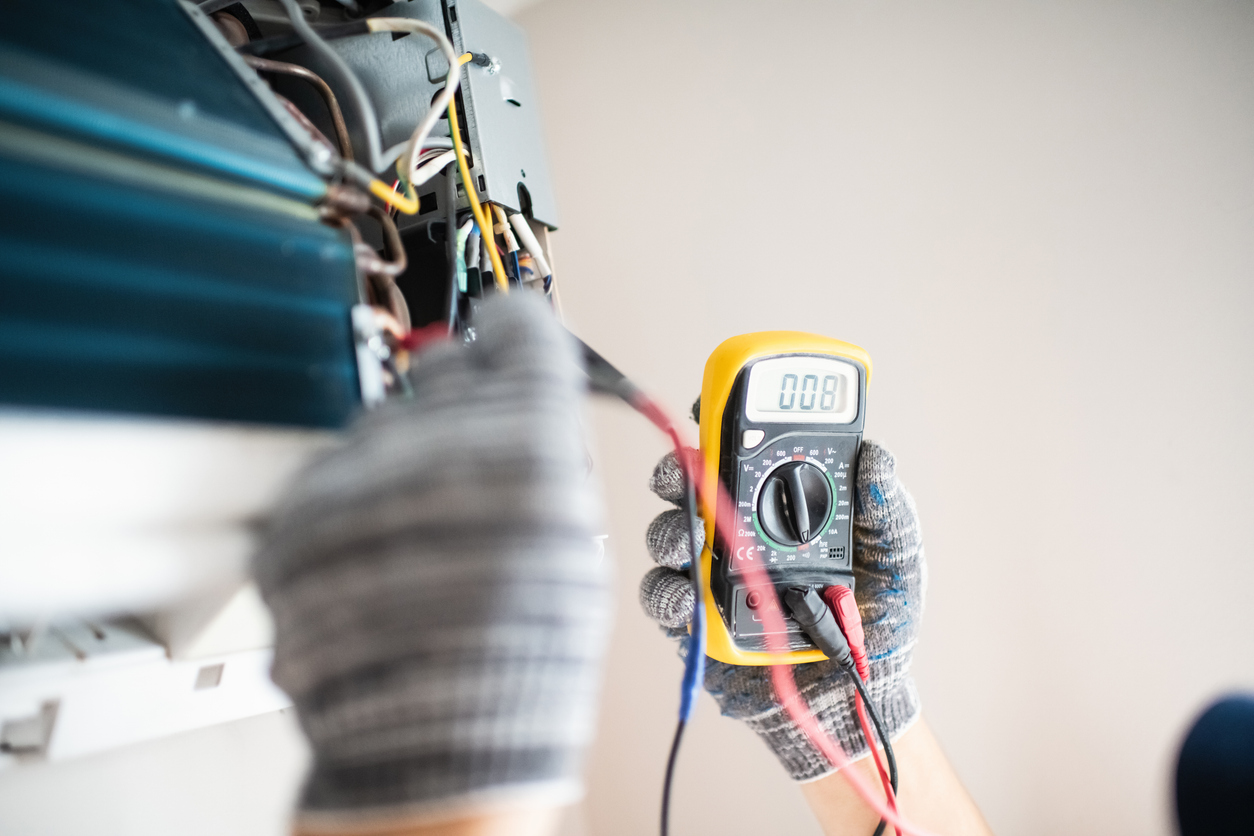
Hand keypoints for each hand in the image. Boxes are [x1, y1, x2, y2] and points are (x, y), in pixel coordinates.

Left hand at [254, 294, 609, 830]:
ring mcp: (359, 475)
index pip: (520, 330)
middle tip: (473, 456)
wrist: (437, 745)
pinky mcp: (296, 515)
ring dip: (407, 456)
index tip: (510, 325)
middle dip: (462, 400)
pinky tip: (382, 556)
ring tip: (424, 535)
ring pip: (386, 422)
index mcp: (531, 444)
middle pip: (446, 371)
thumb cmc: (523, 657)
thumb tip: (522, 379)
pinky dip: (357, 502)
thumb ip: (547, 446)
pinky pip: (334, 474)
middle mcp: (441, 443)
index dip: (517, 325)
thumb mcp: (575, 537)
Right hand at [639, 439, 925, 779]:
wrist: (858, 694)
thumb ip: (885, 505)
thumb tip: (875, 456)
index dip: (719, 425)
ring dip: (672, 531)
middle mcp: (739, 531)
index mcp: (781, 502)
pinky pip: (663, 595)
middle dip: (679, 474)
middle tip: (688, 477)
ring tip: (692, 541)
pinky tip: (689, 593)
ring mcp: (713, 572)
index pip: (739, 452)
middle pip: (689, 486)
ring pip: (668, 535)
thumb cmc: (879, 620)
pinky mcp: (696, 617)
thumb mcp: (894, 554)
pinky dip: (668, 590)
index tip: (712, 410)